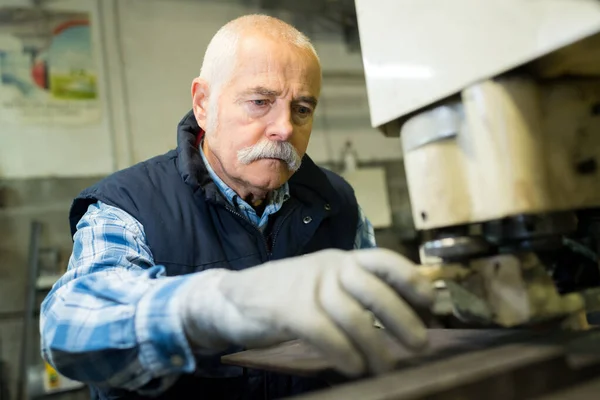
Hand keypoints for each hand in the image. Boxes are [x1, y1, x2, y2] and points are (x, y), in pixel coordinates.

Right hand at [180, 248, 433, 376]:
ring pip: (352, 316)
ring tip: (387, 368)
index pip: (382, 259)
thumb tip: (399, 313)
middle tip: (419, 344)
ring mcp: (307, 286)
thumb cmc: (286, 293)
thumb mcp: (322, 282)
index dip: (409, 278)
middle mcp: (328, 268)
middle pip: (372, 288)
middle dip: (400, 317)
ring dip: (375, 346)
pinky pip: (324, 332)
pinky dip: (343, 353)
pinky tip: (354, 368)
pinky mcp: (287, 309)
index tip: (430, 301)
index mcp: (340, 260)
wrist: (232, 296)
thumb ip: (352, 291)